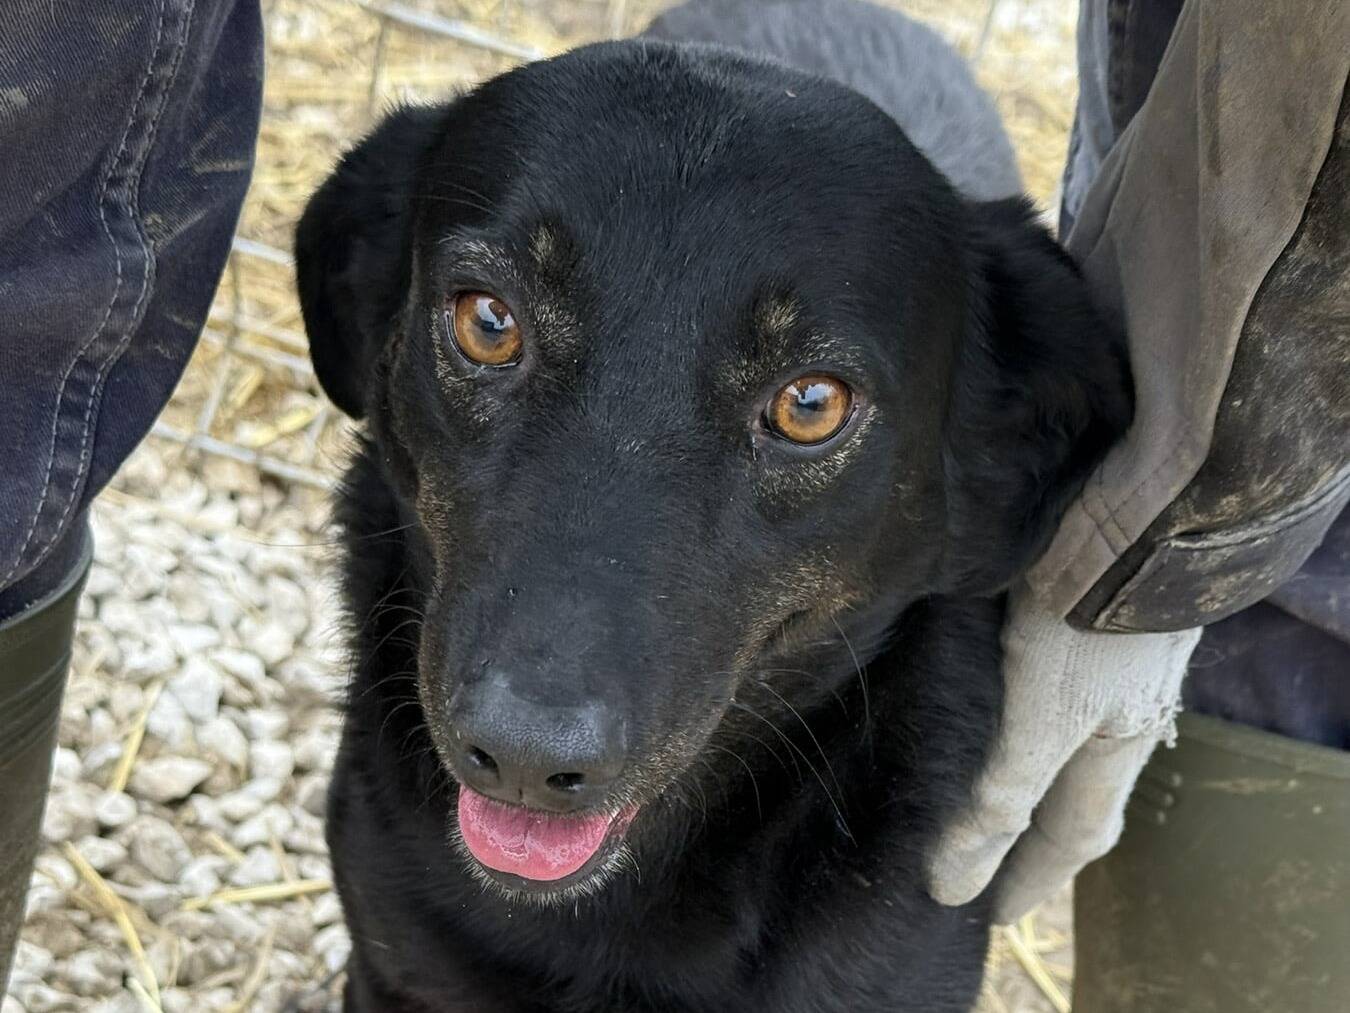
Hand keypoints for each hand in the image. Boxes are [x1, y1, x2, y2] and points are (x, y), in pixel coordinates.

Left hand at [927, 582, 1200, 922]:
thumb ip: (1004, 791)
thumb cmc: (1096, 611)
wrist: (1143, 497)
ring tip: (972, 784)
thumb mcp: (1045, 710)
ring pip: (1056, 726)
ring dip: (1019, 764)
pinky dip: (1009, 696)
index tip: (990, 912)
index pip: (1072, 834)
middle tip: (985, 862)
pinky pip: (1036, 666)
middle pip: (1074, 786)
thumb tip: (954, 880)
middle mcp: (1119, 703)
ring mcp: (1103, 650)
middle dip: (1032, 831)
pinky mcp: (1073, 597)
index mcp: (1117, 740)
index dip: (1030, 876)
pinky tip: (976, 681)